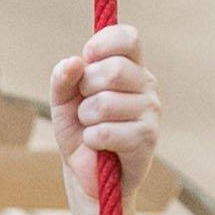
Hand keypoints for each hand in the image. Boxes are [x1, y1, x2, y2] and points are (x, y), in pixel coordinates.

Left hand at [49, 23, 161, 203]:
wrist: (89, 177)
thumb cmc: (80, 132)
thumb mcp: (63, 101)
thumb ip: (63, 77)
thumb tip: (75, 62)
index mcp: (131, 67)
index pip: (129, 38)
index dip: (103, 44)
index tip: (88, 59)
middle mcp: (146, 85)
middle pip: (113, 70)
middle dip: (86, 89)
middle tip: (86, 105)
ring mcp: (151, 111)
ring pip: (105, 103)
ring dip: (86, 119)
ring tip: (92, 128)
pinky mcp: (148, 138)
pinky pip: (105, 131)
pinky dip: (91, 140)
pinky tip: (99, 145)